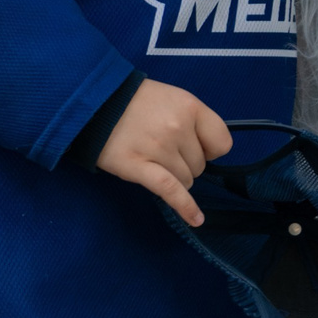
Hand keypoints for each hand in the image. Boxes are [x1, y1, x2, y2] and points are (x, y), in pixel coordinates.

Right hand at [97, 79, 231, 226]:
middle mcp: (178, 127)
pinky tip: (196, 219)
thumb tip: (205, 151)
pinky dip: (186, 208)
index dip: (210, 149)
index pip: (221, 142)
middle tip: (161, 147)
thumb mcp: (171, 98)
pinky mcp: (139, 167)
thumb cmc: (136, 100)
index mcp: (189, 106)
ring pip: (186, 180)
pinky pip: (170, 191)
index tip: (196, 147)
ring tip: (152, 160)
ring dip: (174, 177)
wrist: (96, 101)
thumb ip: (191, 120)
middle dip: (185, 163)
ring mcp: (159, 148)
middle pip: (200, 165)